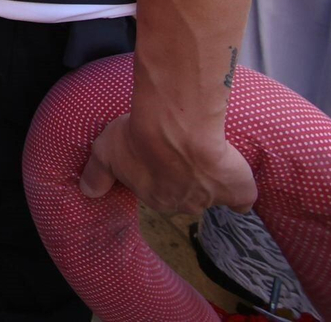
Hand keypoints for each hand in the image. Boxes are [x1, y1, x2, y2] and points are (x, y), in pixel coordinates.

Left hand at [79, 112, 256, 214]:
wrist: (177, 127)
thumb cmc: (138, 136)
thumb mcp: (105, 153)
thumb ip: (96, 174)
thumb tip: (87, 192)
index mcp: (154, 197)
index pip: (157, 190)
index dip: (157, 172)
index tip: (157, 156)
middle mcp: (183, 204)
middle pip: (184, 195)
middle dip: (182, 178)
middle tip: (181, 153)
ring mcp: (211, 198)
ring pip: (211, 194)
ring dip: (209, 178)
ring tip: (206, 156)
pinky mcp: (238, 189)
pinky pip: (242, 197)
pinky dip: (241, 192)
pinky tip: (239, 183)